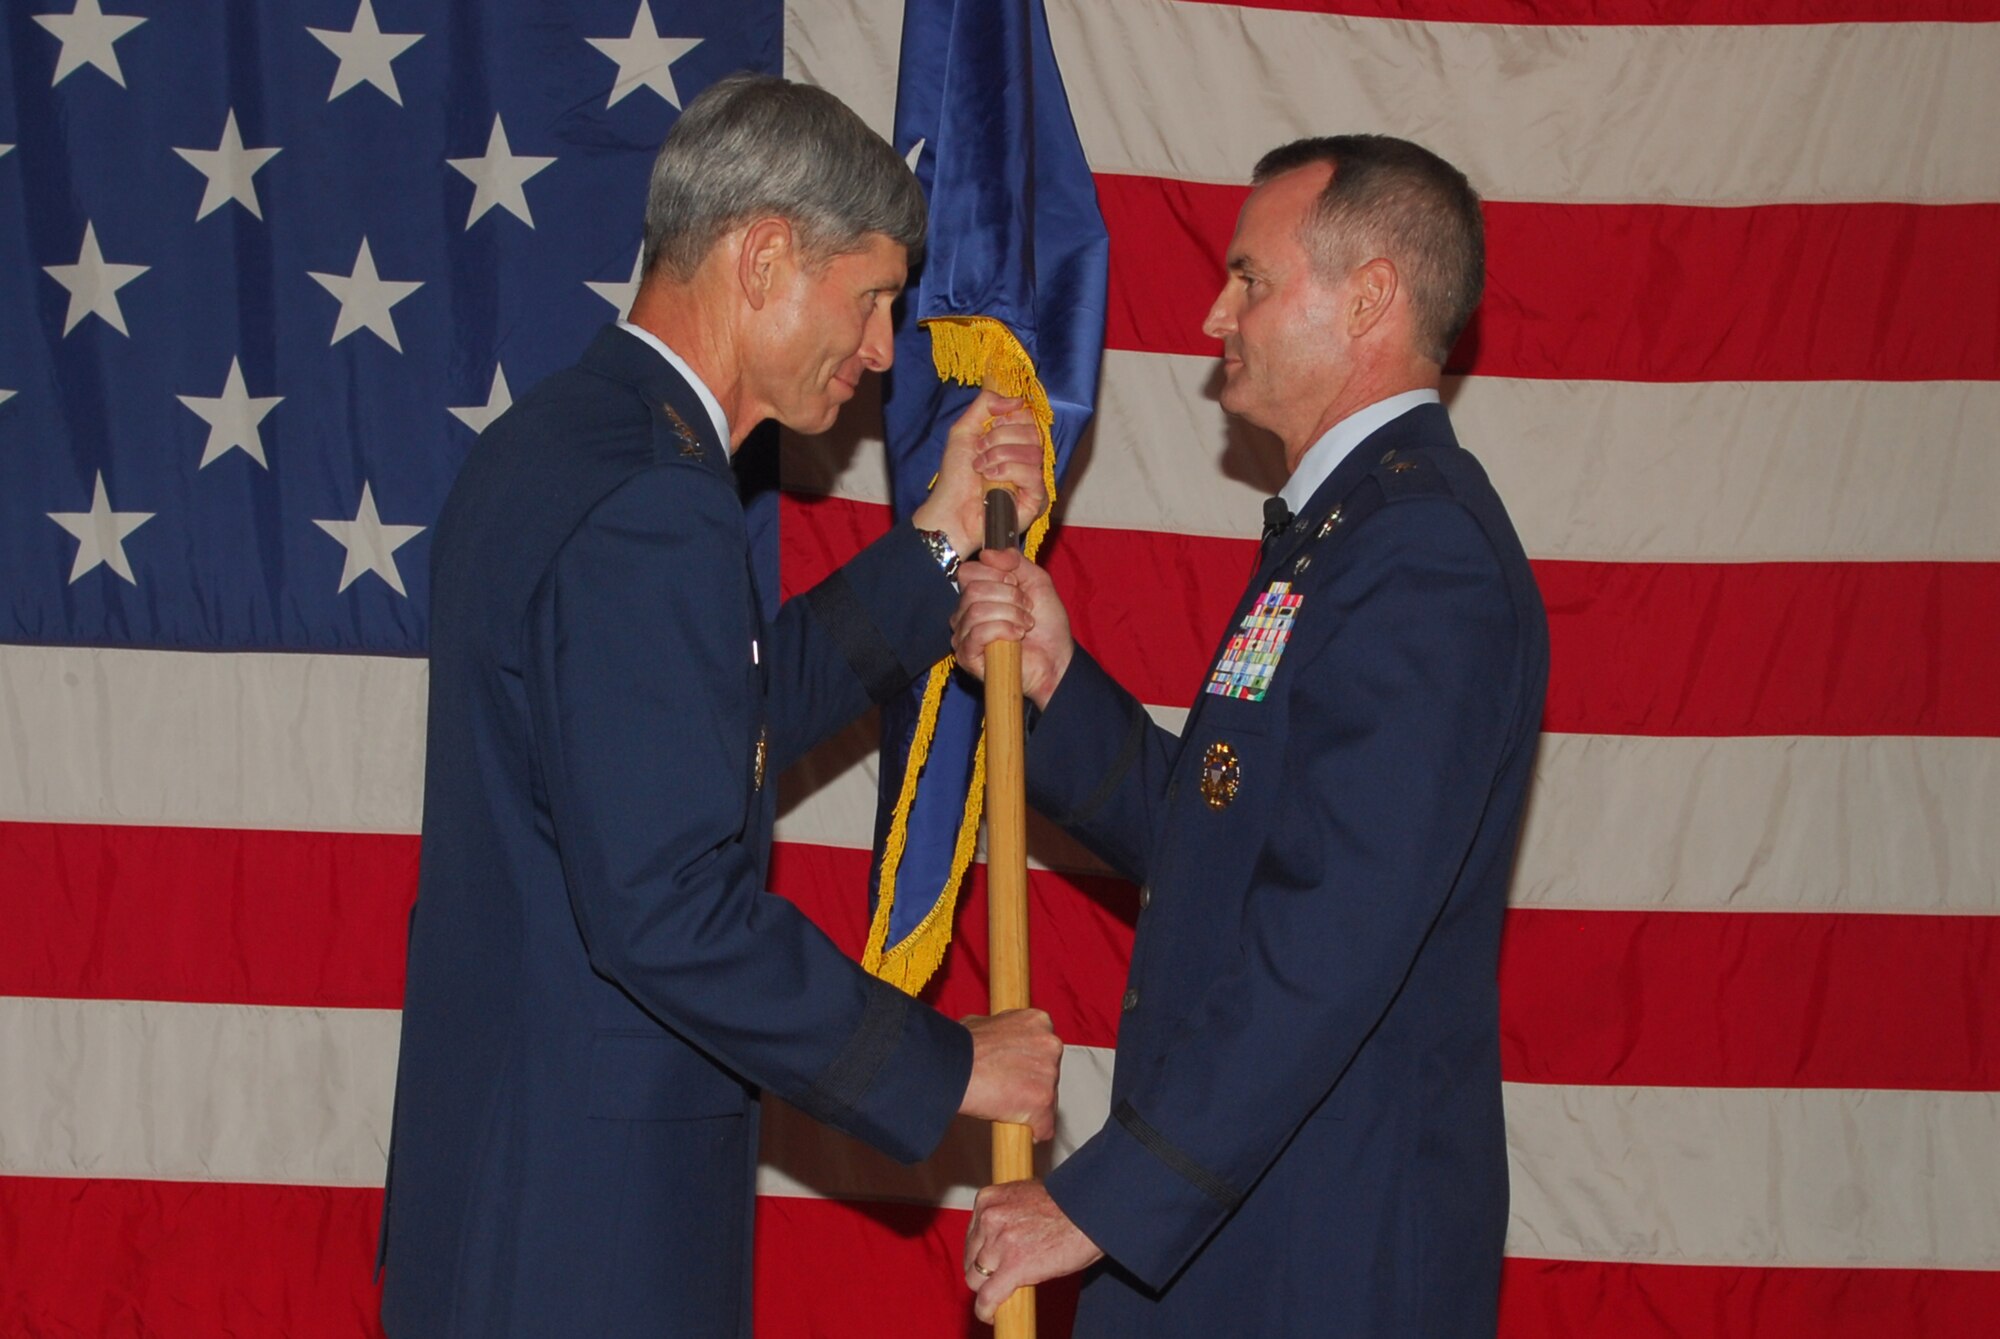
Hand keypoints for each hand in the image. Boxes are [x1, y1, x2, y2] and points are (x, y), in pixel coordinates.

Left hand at [910, 388, 1047, 557]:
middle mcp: (1027, 457)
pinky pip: (1034, 475)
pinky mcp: (1037, 498)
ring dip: (1000, 456)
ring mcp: (1034, 478)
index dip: (1009, 418)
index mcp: (1014, 440)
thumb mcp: (964, 430)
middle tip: (980, 451)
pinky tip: (991, 480)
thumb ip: (985, 404)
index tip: (988, 428)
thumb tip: (1016, 399)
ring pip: (1033, 452)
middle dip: (1000, 438)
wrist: (951, 510)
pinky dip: (1009, 472)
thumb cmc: (956, 476)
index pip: (1028, 416)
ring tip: (981, 469)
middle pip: (1032, 431)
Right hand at [951, 548, 1073, 709]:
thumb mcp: (1037, 582)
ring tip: (1026, 625)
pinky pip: (976, 633)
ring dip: (1010, 614)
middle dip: (1009, 596)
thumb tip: (987, 553)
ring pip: (976, 610)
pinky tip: (1017, 636)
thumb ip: (1015, 561)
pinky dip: (1003, 630)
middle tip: (1027, 609)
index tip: (1019, 586)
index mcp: (977, 593)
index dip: (997, 574)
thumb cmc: (1047, 626)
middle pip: (973, 589)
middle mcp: (965, 613)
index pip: (968, 571)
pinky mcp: (966, 656)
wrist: (1057, 660)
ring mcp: (963, 635)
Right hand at [957, 1009, 1061, 1140]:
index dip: (1028, 1062)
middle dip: (1032, 1084)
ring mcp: (1049, 1074)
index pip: (1044, 1048)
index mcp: (1038, 1022)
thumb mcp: (984, 1024)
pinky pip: (1045, 1127)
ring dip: (1030, 1107)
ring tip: (1003, 1105)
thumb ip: (1003, 1032)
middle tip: (1007, 1089)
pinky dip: (1033, 1130)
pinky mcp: (1043, 1102)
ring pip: (1048, 1101)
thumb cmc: (960, 1047)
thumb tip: (999, 1040)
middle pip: (1050, 1074)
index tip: (1017, 1071)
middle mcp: (1050, 1044)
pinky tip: (1015, 1127)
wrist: (951, 1068)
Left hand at [963, 1181, 1103, 1322]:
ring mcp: (999, 1243)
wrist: (1090, 1213)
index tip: (987, 1264)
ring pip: (976, 1279)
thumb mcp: (1025, 1198)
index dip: (980, 1254)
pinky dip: (985, 1310)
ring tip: (1004, 1294)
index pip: (972, 1235)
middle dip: (984, 1271)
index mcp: (989, 1199)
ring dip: (989, 1289)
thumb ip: (1007, 1214)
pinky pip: (987, 1297)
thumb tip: (998, 1236)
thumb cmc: (1067, 1205)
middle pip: (971, 1258)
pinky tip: (991, 1316)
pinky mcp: (1013, 1267)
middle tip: (1000, 1279)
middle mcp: (989, 1218)